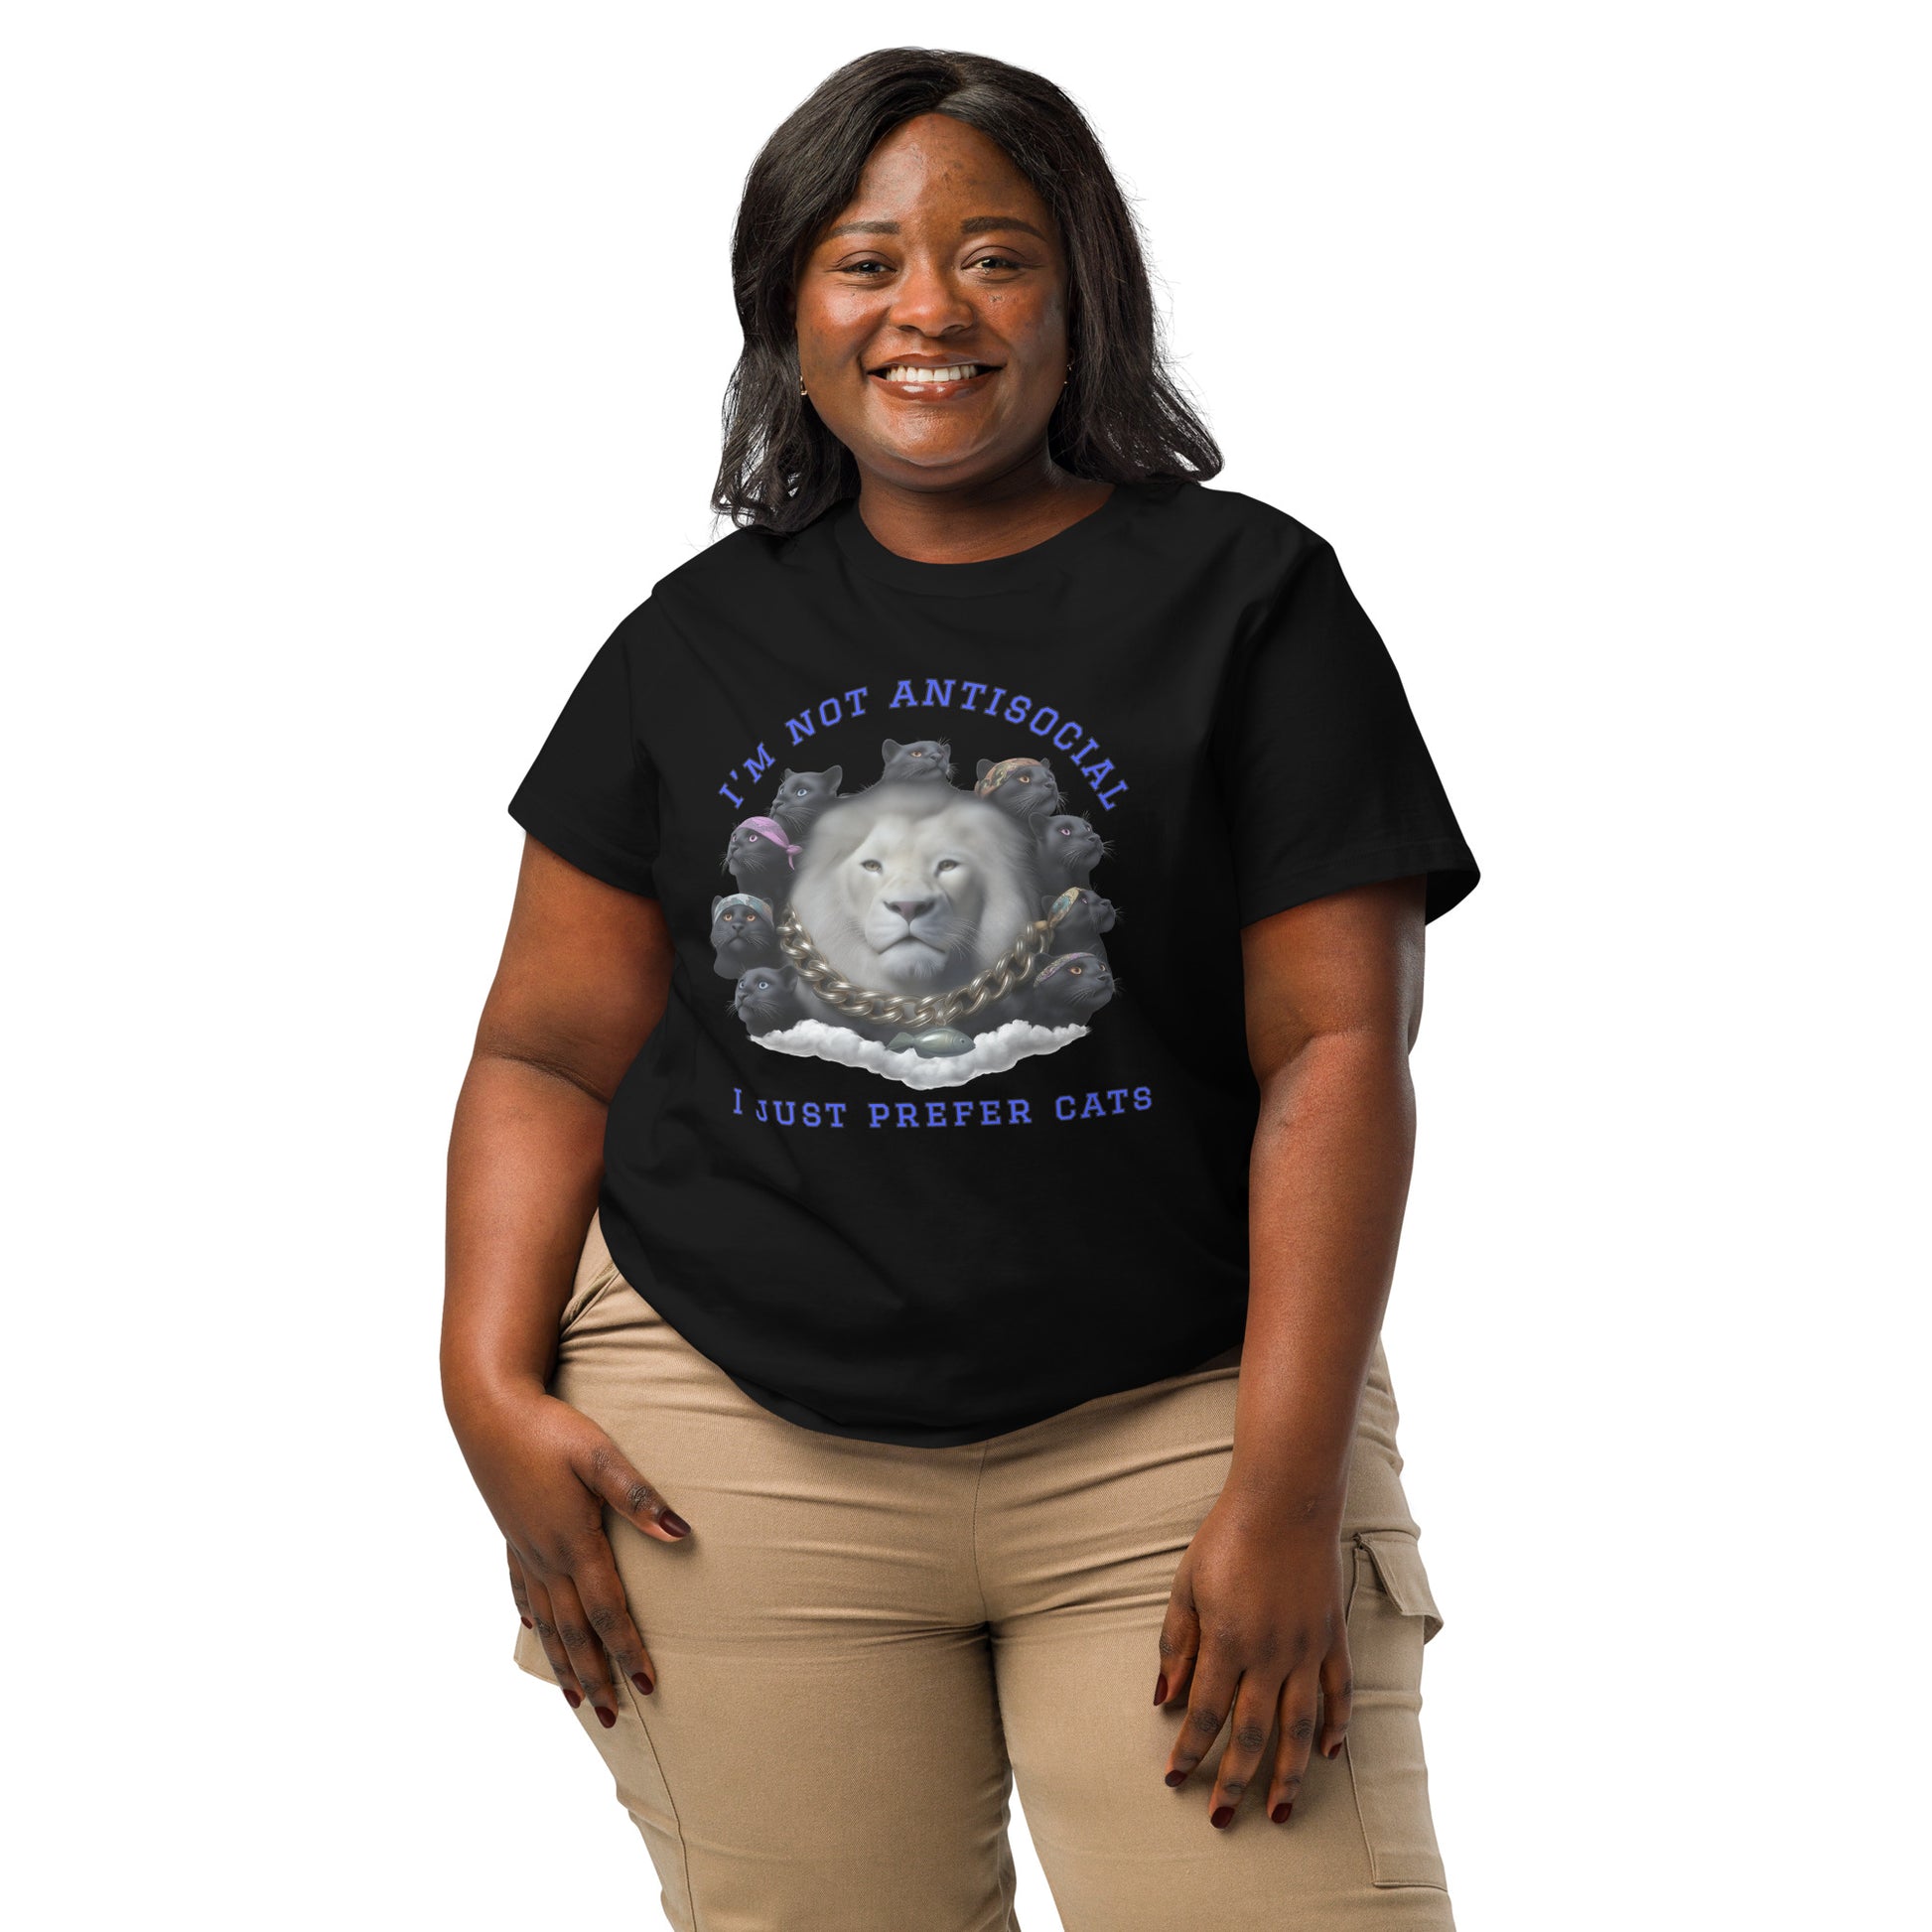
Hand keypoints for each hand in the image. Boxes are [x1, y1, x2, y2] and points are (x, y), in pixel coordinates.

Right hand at [452, 1383, 690, 1725]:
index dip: (628, 1651)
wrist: (488, 1411)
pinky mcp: (511, 1535)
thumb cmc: (549, 1430)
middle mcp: (546, 1557)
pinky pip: (522, 1590)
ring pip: (546, 1621)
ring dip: (563, 1662)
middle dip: (595, 1676)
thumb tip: (681, 1534)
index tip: (647, 1686)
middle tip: (612, 1718)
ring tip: (575, 1700)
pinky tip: (533, 1631)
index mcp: (573, 1543)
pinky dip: (532, 1619)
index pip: (606, 1611)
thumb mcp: (601, 1456)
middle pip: (574, 1631)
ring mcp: (524, 1549)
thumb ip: (639, 1498)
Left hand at [1153, 1496, 1350, 1827]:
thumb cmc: (1227, 1538)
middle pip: (1252, 1734)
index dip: (1189, 1751)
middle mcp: (1271, 1654)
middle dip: (1234, 1782)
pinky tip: (1328, 1755)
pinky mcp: (1332, 1637)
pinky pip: (1340, 1693)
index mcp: (1228, 1641)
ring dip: (1289, 1775)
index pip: (1206, 1714)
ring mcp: (1307, 1648)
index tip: (1174, 1778)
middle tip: (1221, 1818)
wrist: (1286, 1501)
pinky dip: (1337, 1727)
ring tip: (1281, 1811)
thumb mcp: (1186, 1586)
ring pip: (1300, 1729)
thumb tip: (1165, 1697)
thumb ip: (1176, 1644)